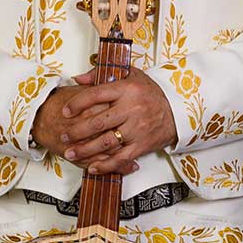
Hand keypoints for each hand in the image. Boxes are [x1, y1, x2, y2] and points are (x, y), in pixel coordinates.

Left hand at [42, 68, 176, 175]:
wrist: (178, 109)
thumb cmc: (151, 93)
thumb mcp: (131, 75)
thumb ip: (102, 74)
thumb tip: (78, 79)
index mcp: (126, 89)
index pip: (96, 95)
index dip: (77, 104)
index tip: (65, 111)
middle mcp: (131, 109)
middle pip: (98, 122)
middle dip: (77, 131)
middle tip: (64, 135)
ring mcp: (137, 129)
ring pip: (106, 142)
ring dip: (85, 150)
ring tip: (71, 153)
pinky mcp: (142, 145)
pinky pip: (121, 158)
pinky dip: (106, 165)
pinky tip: (93, 167)